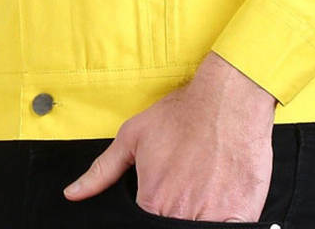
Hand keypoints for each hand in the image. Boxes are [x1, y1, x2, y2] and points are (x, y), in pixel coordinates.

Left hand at [63, 51, 276, 221]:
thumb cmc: (182, 114)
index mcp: (152, 200)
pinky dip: (224, 224)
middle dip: (174, 214)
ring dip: (198, 218)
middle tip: (184, 190)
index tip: (163, 198)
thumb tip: (72, 193)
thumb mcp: (133, 135)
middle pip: (171, 227)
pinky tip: (221, 205)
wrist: (227, 99)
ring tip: (201, 192)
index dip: (153, 214)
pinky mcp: (242, 214)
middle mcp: (180, 213)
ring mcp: (213, 216)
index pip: (145, 224)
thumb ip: (103, 170)